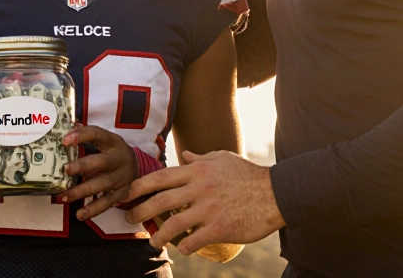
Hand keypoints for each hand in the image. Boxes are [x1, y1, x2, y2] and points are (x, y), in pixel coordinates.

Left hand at [59, 125, 136, 220]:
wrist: (137, 167)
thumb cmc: (113, 152)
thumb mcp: (105, 141)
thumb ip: (87, 137)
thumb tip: (65, 131)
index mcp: (113, 142)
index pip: (97, 134)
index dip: (82, 136)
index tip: (64, 140)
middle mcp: (119, 159)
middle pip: (101, 162)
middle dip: (83, 166)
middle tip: (65, 170)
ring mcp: (122, 177)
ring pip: (102, 184)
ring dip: (82, 191)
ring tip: (64, 197)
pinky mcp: (122, 193)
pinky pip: (107, 202)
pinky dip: (93, 209)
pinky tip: (80, 215)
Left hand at [124, 150, 284, 255]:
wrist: (276, 193)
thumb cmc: (248, 175)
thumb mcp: (224, 159)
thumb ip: (201, 158)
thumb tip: (184, 154)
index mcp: (199, 170)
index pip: (161, 177)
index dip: (140, 186)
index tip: (126, 194)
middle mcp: (200, 188)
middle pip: (160, 200)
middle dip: (140, 211)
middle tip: (129, 220)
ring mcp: (209, 208)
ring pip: (173, 224)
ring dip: (159, 234)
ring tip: (153, 240)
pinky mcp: (220, 227)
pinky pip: (194, 240)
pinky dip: (185, 247)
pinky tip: (183, 249)